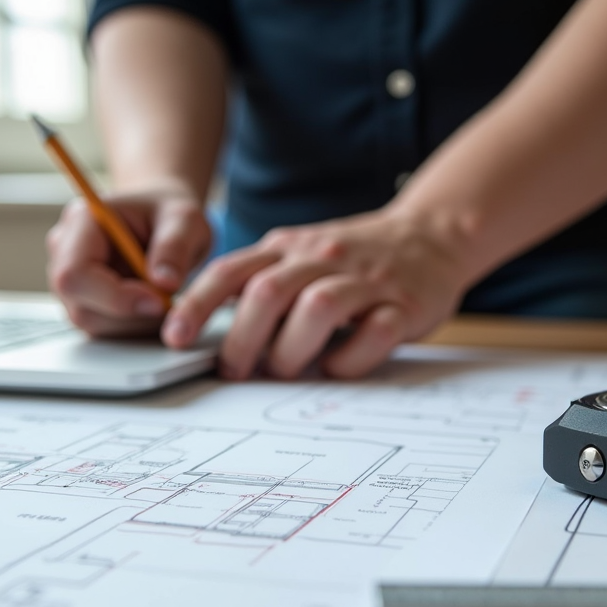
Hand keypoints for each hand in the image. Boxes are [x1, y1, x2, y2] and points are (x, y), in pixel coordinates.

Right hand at [46, 187, 211, 336]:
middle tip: (167, 299)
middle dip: (130, 313)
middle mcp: (65, 252)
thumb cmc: (168, 212)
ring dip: (135, 321)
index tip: (158, 301)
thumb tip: (164, 284)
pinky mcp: (84, 302)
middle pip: (80, 306)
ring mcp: (71, 282)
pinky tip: (153, 304)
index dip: (114, 297)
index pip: (75, 274)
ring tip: (163, 296)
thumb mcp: (184, 218)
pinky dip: (135, 325)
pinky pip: (105, 329)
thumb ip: (175, 246)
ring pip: (94, 324)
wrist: (162, 219)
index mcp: (82, 222)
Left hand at [162, 206, 472, 378]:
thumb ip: (258, 282)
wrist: (432, 235)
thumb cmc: (354, 257)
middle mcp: (323, 258)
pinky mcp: (403, 305)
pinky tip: (338, 365)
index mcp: (289, 248)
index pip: (231, 272)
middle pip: (268, 294)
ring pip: (318, 310)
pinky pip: (372, 335)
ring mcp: (366, 281)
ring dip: (293, 351)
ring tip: (287, 369)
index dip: (196, 305)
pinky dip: (349, 360)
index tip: (174, 338)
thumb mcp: (299, 255)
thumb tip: (204, 330)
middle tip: (235, 371)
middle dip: (242, 341)